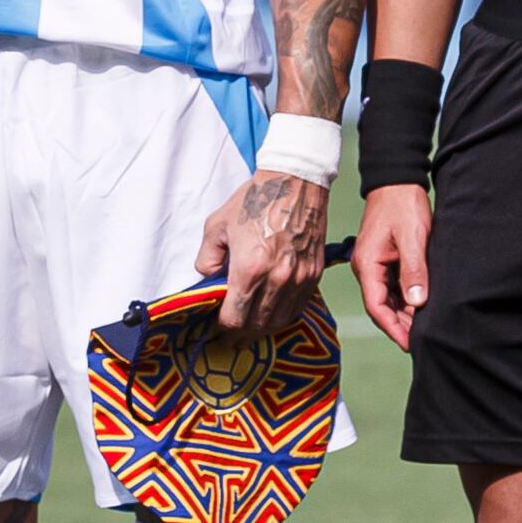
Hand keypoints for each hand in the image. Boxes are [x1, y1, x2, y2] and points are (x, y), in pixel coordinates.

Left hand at [198, 168, 329, 331]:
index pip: (234, 318)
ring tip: (251, 331)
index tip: (216, 330)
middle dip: (241, 336)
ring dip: (263, 329)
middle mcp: (277, 280)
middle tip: (230, 340)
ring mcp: (299, 279)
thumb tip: (210, 279)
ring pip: (280, 321)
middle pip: (257, 325)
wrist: (295, 182)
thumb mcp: (216, 226)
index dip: (222, 329)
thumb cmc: (254, 200)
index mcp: (249, 269)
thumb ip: (207, 259)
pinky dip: (284, 316)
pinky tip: (273, 315)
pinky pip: (298, 307)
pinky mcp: (314, 274)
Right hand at [353, 182, 432, 351]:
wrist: (397, 181)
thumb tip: (416, 301)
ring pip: (389, 298)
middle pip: (382, 307)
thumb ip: (414, 270)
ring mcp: (376, 265)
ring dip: (405, 313)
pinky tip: (422, 306)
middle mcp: (368, 269)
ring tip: (425, 328)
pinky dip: (406, 298)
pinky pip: (394, 286)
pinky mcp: (386, 260)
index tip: (410, 344)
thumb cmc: (403, 206)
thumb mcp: (412, 238)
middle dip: (401, 325)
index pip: (376, 307)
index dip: (393, 328)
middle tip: (423, 340)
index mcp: (368, 265)